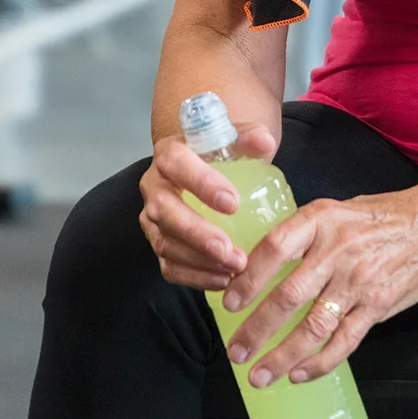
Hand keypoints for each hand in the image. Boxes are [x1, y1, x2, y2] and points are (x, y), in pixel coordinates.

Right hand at [136, 122, 279, 289]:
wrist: (201, 168)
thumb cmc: (219, 154)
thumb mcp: (233, 139)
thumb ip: (249, 137)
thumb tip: (265, 142)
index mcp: (169, 154)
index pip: (176, 164)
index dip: (201, 184)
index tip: (233, 203)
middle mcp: (154, 187)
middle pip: (164, 211)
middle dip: (197, 234)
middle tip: (230, 250)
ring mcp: (153, 219)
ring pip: (165, 243)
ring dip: (199, 260)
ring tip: (234, 269)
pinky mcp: (159, 243)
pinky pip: (169, 266)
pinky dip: (194, 277)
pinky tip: (222, 281)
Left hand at [222, 189, 417, 388]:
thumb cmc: (378, 218)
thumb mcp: (334, 211)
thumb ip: (300, 236)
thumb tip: (256, 265)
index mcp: (320, 221)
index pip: (275, 249)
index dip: (249, 278)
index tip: (229, 301)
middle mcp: (337, 251)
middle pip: (288, 296)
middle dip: (256, 328)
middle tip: (236, 350)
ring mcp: (358, 281)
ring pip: (313, 326)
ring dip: (282, 356)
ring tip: (259, 375)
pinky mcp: (376, 305)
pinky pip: (344, 340)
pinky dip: (319, 362)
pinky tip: (298, 373)